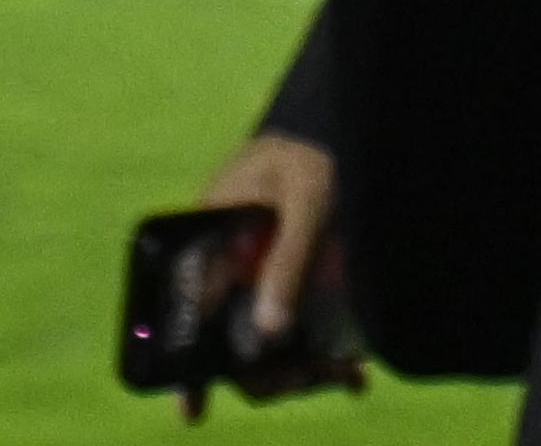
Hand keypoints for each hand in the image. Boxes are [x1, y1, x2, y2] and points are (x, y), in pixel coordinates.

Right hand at [185, 134, 355, 401]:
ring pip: (267, 347)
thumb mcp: (308, 199)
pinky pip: (298, 336)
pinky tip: (353, 373)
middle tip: (310, 380)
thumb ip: (290, 258)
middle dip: (267, 373)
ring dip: (301, 370)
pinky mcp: (294, 290)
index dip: (188, 363)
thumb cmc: (316, 152)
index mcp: (209, 237)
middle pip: (231, 340)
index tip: (192, 407)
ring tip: (345, 374)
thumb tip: (270, 330)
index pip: (191, 309)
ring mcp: (261, 281)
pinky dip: (323, 358)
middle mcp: (229, 267)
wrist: (349, 133)